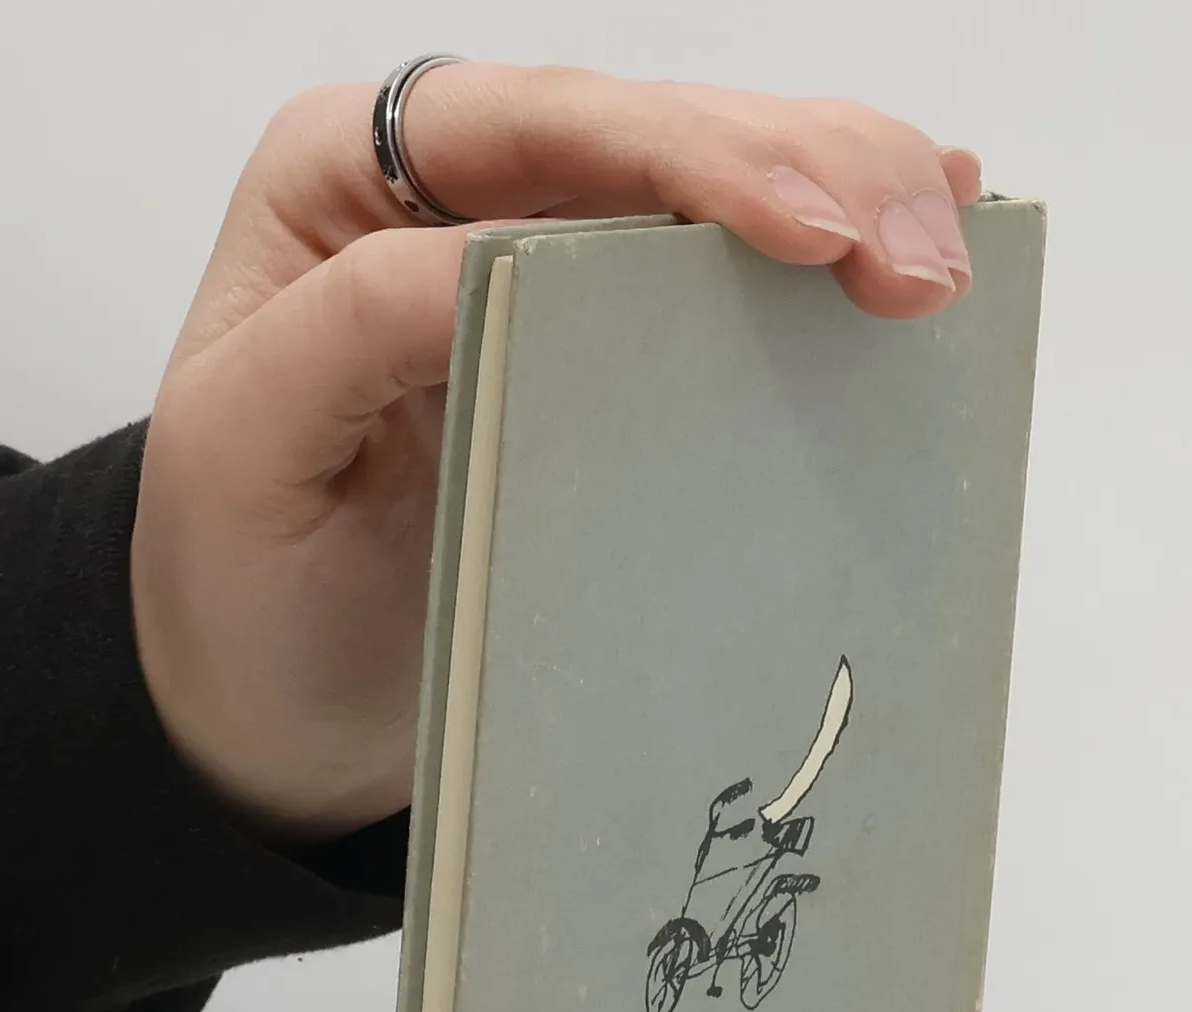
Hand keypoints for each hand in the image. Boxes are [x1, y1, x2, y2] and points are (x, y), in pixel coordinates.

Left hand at [130, 66, 981, 840]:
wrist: (266, 705)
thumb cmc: (243, 583)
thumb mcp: (254, 445)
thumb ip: (364, 325)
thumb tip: (523, 255)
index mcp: (353, 182)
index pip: (548, 126)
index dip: (693, 162)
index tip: (812, 237)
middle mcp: (455, 193)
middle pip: (655, 134)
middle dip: (807, 169)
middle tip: (925, 255)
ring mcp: (544, 268)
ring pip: (712, 189)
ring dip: (845, 200)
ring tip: (948, 247)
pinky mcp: (604, 359)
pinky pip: (720, 282)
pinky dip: (825, 251)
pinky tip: (915, 230)